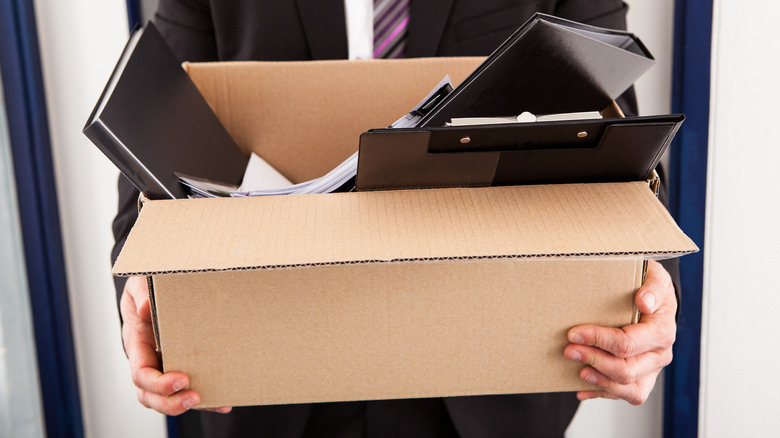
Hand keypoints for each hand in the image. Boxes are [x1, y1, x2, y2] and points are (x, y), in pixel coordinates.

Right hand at [121, 275, 231, 414]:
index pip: (140, 373)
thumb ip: (141, 293)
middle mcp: (147, 359)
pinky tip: (223, 402)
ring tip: (214, 404)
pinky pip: (187, 387)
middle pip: (149, 394)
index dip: (158, 382)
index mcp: (137, 342)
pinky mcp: (180, 364)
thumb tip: (145, 310)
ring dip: (187, 404)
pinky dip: (205, 398)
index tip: (181, 379)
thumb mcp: (139, 282)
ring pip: (167, 397)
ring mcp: (163, 364)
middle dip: (170, 402)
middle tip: (195, 397)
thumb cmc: (145, 285)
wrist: (153, 284)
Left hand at [563, 260, 676, 404]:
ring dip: (600, 381)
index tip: (574, 333)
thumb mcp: (654, 275)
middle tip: (568, 350)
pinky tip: (583, 389)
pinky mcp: (643, 378)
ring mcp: (652, 369)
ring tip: (578, 372)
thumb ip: (652, 285)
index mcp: (662, 330)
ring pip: (629, 388)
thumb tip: (644, 302)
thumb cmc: (649, 286)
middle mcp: (660, 354)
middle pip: (626, 369)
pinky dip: (603, 393)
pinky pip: (627, 395)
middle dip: (593, 360)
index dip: (598, 340)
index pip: (628, 343)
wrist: (654, 299)